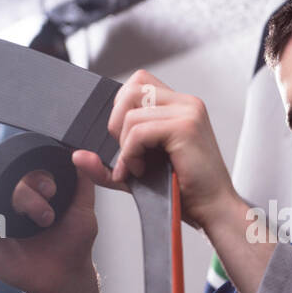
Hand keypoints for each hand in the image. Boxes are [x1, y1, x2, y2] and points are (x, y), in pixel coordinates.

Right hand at [0, 165, 98, 292]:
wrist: (65, 277)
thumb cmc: (71, 241)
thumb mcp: (84, 210)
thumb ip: (84, 180)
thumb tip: (79, 153)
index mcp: (22, 183)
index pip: (13, 161)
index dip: (31, 172)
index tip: (54, 191)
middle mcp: (0, 196)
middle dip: (16, 190)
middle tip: (45, 215)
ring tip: (10, 223)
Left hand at [72, 69, 235, 230]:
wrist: (213, 210)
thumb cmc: (185, 191)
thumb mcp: (137, 174)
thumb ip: (107, 165)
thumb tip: (78, 157)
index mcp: (180, 106)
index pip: (138, 82)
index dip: (122, 108)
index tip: (126, 141)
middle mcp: (186, 103)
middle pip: (131, 88)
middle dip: (118, 122)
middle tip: (128, 153)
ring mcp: (188, 112)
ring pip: (131, 114)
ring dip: (125, 145)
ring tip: (138, 167)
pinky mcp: (185, 127)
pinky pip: (139, 131)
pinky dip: (131, 153)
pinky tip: (141, 169)